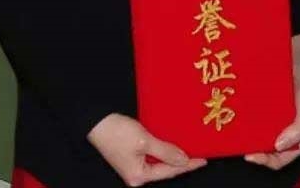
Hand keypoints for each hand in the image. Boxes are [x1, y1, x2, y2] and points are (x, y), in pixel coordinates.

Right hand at [87, 113, 207, 185]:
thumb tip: (183, 160)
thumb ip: (165, 152)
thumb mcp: (144, 141)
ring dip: (171, 155)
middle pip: (164, 170)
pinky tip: (169, 144)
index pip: (169, 171)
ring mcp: (132, 167)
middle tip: (198, 154)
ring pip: (158, 163)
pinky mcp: (130, 156)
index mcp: (139, 177)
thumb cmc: (117, 132)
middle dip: (180, 162)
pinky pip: (151, 156)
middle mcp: (136, 176)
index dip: (187, 165)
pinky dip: (161, 150)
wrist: (96, 121)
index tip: (203, 160)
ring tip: (188, 150)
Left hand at [244, 34, 299, 170]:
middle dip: (254, 150)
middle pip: (267, 145)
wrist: (298, 44)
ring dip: (246, 133)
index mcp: (296, 129)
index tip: (252, 157)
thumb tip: (279, 147)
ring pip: (257, 128)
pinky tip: (229, 111)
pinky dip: (241, 113)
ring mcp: (270, 108)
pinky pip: (250, 108)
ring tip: (231, 132)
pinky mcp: (259, 95)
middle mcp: (282, 122)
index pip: (283, 154)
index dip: (269, 160)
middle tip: (238, 146)